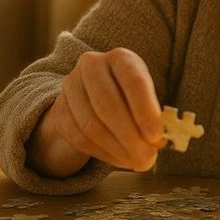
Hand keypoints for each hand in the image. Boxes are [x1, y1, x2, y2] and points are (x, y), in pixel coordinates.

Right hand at [27, 48, 164, 177]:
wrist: (94, 94)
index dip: (145, 112)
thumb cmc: (131, 95)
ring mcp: (72, 86)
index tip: (156, 137)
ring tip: (137, 161)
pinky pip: (80, 138)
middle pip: (108, 105)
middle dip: (130, 137)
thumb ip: (154, 115)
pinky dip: (103, 153)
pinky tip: (120, 159)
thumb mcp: (146, 95)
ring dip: (117, 150)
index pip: (133, 82)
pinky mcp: (61, 109)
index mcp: (121, 58)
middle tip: (148, 158)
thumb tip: (158, 142)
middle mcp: (92, 66)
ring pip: (92, 125)